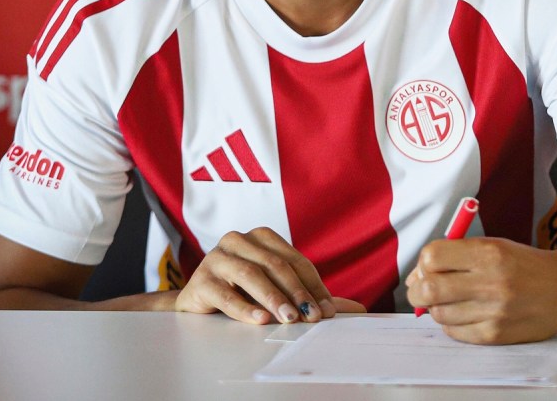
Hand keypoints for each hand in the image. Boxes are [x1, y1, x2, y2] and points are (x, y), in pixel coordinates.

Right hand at [175, 227, 364, 323]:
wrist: (199, 301)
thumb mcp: (277, 289)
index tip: (327, 310)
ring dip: (273, 298)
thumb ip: (312, 297)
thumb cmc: (243, 291)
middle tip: (312, 316)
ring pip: (250, 275)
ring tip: (289, 318)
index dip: (313, 284)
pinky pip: (224, 293)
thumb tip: (358, 310)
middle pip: (274, 265)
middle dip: (297, 292)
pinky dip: (244, 307)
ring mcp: (217, 258)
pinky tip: (260, 320)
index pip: (294, 259)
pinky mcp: (201, 280)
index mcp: (261, 236)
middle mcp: (238, 240)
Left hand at [406, 237, 556, 343]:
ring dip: (436, 307)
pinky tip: (463, 313)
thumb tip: (417, 275)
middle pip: (429, 288)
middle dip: (417, 289)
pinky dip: (451, 324)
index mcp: (487, 252)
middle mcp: (490, 281)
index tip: (427, 266)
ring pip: (439, 313)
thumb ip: (456, 255)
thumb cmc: (523, 264)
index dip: (423, 262)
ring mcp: (494, 311)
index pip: (432, 256)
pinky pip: (455, 332)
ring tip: (449, 300)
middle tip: (421, 289)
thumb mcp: (493, 245)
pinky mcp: (496, 334)